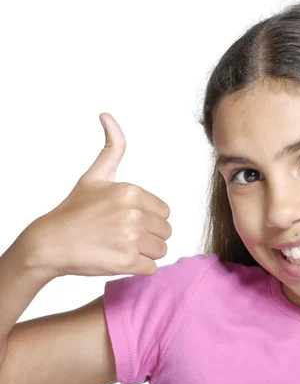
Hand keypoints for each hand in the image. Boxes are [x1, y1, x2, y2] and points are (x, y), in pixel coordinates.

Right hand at [24, 113, 171, 277]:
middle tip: (122, 236)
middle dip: (148, 236)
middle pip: (165, 231)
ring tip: (120, 247)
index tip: (127, 221)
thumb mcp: (95, 176)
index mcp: (131, 192)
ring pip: (161, 250)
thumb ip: (112, 147)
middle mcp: (134, 214)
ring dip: (145, 253)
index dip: (149, 219)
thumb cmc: (74, 210)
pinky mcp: (127, 262)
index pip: (165, 212)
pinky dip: (138, 268)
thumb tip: (107, 115)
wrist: (50, 243)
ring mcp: (131, 239)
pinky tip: (118, 259)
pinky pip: (152, 268)